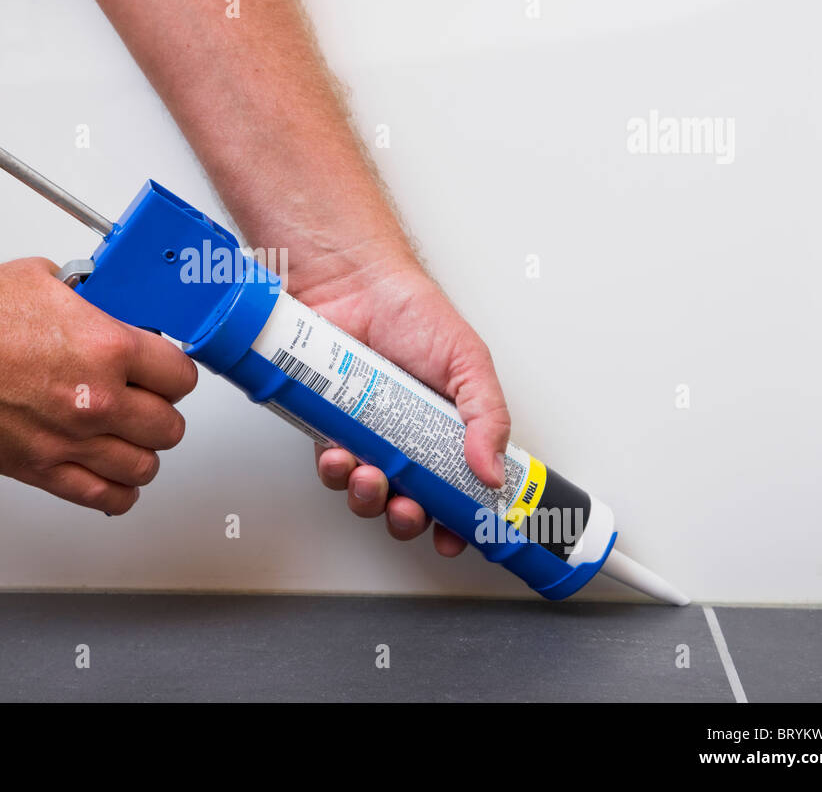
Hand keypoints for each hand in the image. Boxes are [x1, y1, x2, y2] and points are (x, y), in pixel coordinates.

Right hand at [0, 257, 198, 513]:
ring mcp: (68, 440)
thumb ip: (92, 306)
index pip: (180, 377)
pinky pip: (102, 498)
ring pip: (143, 467)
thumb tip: (109, 311)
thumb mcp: (50, 283)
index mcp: (107, 348)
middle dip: (160, 413)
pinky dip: (117, 493)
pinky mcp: (38, 468)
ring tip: (131, 440)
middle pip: (168, 427)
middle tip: (146, 403)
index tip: (165, 374)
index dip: (173, 374)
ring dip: (141, 453)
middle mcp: (96, 400)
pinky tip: (114, 479)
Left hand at [294, 264, 510, 556]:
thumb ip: (487, 417)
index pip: (454, 489)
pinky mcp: (328, 425)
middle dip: (407, 518)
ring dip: (368, 498)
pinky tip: (341, 458)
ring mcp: (365, 435)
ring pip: (365, 491)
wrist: (353, 284)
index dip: (456, 521)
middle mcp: (405, 439)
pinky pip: (330, 465)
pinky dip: (335, 471)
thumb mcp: (468, 364)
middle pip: (407, 502)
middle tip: (408, 509)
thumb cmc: (413, 314)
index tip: (456, 537)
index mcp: (444, 430)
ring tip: (372, 479)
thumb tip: (494, 473)